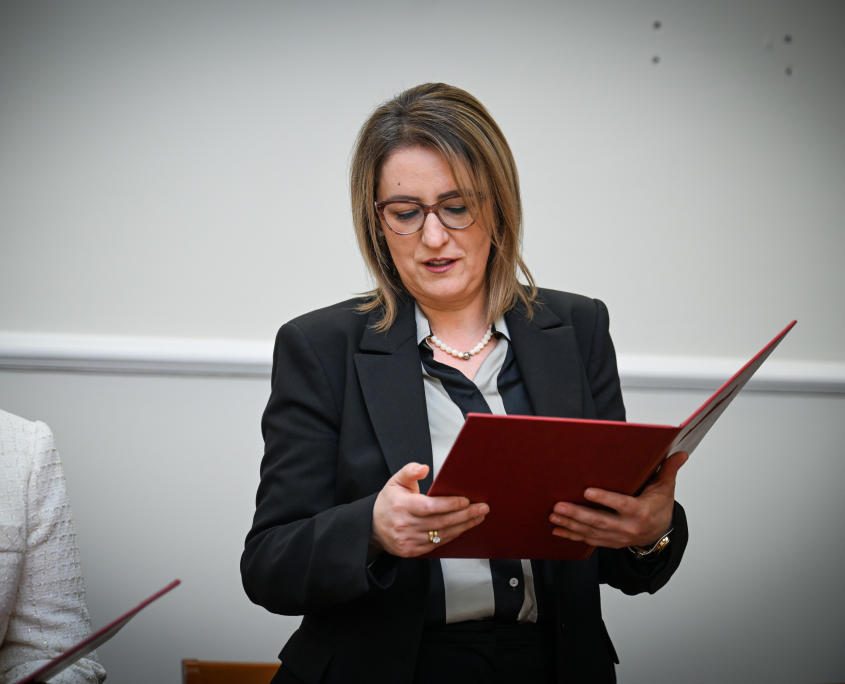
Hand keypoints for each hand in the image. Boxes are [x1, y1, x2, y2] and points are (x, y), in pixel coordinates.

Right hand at [370, 462, 487, 559]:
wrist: (373, 527)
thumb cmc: (389, 502)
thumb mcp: (395, 481)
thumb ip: (409, 471)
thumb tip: (424, 467)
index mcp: (402, 506)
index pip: (430, 507)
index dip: (450, 504)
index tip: (466, 500)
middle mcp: (405, 525)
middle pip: (441, 522)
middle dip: (465, 515)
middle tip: (482, 508)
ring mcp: (409, 541)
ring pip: (442, 535)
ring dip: (463, 526)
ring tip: (478, 517)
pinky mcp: (412, 551)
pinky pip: (437, 544)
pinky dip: (452, 536)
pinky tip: (463, 528)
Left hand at [549, 451, 688, 548]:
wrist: (660, 533)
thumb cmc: (659, 506)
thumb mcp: (665, 487)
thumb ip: (669, 470)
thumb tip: (681, 453)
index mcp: (641, 512)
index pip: (621, 505)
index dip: (605, 499)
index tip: (587, 491)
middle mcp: (628, 528)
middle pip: (600, 521)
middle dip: (578, 514)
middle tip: (559, 506)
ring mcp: (617, 537)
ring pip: (591, 532)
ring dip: (570, 524)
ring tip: (554, 515)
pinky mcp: (609, 542)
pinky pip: (588, 540)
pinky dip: (572, 536)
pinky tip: (557, 531)